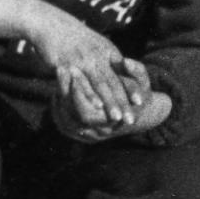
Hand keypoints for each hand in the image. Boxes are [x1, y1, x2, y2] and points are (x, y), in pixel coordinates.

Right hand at [0, 0, 143, 126]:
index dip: (130, 88)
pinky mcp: (65, 64)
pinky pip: (78, 83)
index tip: (140, 103)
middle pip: (112, 82)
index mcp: (106, 51)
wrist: (49, 23)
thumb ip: (108, 58)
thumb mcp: (96, 43)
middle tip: (131, 119)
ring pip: (98, 84)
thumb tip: (122, 72)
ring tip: (116, 117)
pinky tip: (93, 105)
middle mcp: (97, 55)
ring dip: (109, 102)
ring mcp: (81, 59)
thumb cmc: (74, 36)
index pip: (122, 73)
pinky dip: (87, 95)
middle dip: (123, 102)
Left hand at [54, 66, 172, 142]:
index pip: (87, 112)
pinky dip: (58, 111)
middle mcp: (100, 132)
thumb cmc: (141, 95)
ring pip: (66, 122)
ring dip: (58, 101)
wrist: (141, 116)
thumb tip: (126, 61)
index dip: (78, 91)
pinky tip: (56, 94)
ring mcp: (91, 137)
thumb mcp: (143, 83)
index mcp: (114, 121)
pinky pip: (65, 126)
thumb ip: (137, 71)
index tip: (73, 69)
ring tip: (56, 80)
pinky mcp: (84, 136)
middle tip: (60, 68)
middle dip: (65, 92)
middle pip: (73, 117)